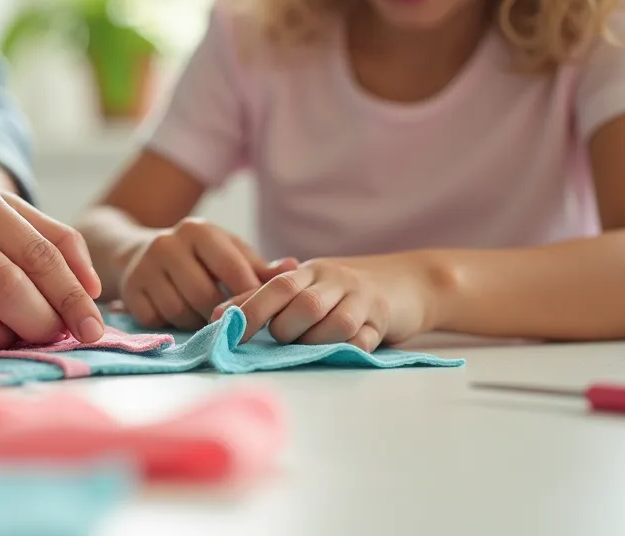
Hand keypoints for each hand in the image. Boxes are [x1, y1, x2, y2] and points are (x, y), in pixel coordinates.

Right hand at [119, 218, 297, 330]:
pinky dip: (174, 325)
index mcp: (198, 230)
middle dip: (223, 314)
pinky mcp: (130, 292)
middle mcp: (167, 244)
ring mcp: (144, 268)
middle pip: (205, 295)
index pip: (232, 268)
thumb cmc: (196, 256)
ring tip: (207, 318)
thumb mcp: (227, 251)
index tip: (263, 312)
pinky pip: (160, 320)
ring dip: (199, 322)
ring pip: (182, 311)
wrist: (136, 251)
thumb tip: (295, 269)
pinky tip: (182, 317)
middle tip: (235, 323)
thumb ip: (259, 265)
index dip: (250, 295)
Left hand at [214, 256, 429, 350]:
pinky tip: (338, 352)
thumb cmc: (342, 289)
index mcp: (309, 271)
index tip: (223, 329)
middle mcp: (335, 280)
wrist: (408, 280)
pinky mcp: (384, 319)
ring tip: (307, 347)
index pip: (276, 287)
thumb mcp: (304, 285)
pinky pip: (364, 340)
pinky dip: (348, 350)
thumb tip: (217, 315)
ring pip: (336, 324)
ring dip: (316, 342)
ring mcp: (362, 299)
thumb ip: (262, 298)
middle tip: (282, 341)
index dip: (249, 309)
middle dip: (286, 330)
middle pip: (305, 305)